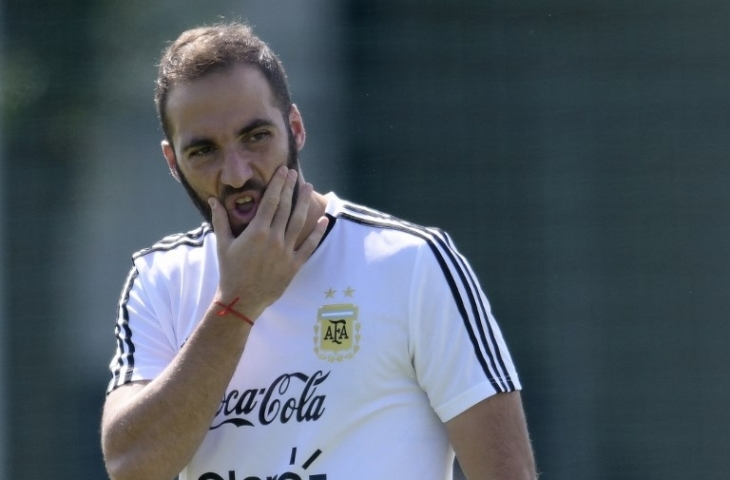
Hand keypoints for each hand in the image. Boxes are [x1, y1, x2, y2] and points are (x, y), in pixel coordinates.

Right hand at [209, 166, 327, 319]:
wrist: (242, 299)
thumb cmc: (230, 271)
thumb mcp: (223, 244)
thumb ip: (220, 220)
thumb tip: (213, 199)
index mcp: (256, 232)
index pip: (270, 201)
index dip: (278, 184)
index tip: (282, 171)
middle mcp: (274, 239)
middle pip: (286, 207)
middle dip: (290, 188)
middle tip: (294, 173)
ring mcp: (286, 252)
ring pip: (299, 222)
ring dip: (304, 203)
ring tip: (309, 188)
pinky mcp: (294, 265)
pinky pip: (309, 246)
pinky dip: (317, 232)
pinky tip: (323, 219)